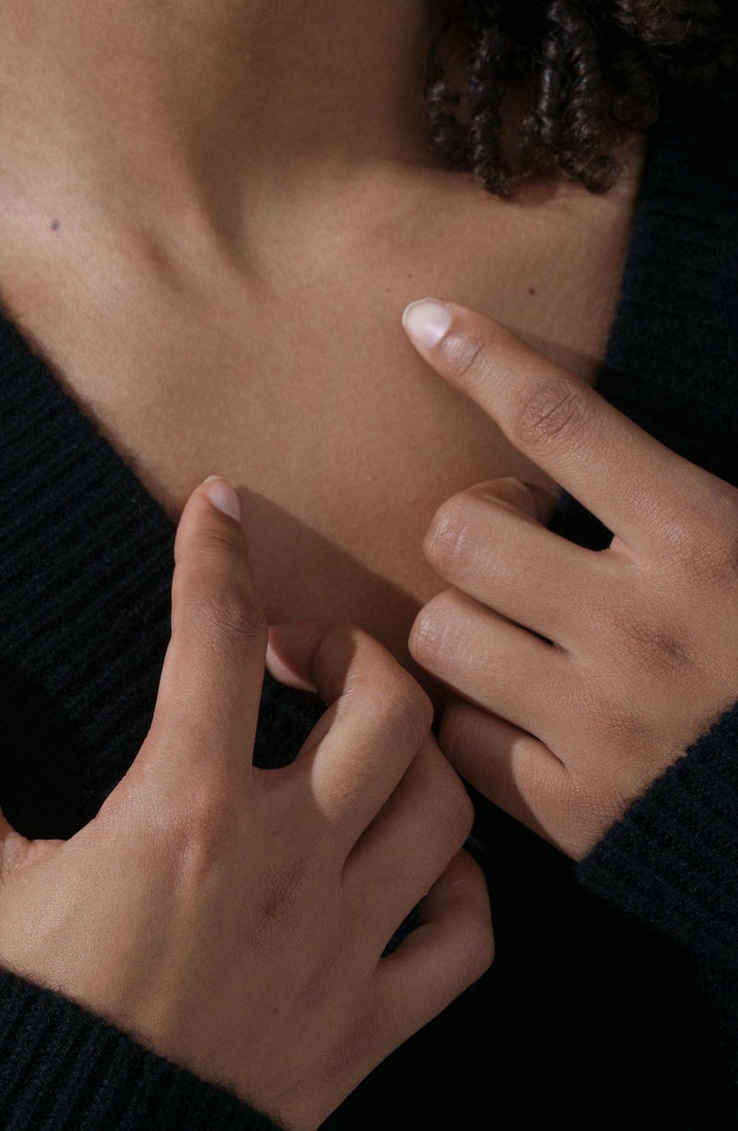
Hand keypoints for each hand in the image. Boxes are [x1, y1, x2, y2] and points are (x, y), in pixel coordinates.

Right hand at [0, 476, 491, 1130]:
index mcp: (181, 815)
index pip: (218, 637)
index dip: (217, 553)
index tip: (216, 510)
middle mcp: (285, 867)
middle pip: (384, 704)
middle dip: (346, 650)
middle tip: (290, 656)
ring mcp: (340, 950)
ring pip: (444, 807)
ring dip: (413, 754)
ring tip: (356, 747)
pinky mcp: (366, 1031)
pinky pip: (465, 940)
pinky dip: (459, 890)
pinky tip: (408, 872)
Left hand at [398, 296, 737, 860]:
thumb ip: (702, 492)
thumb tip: (632, 452)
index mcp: (706, 540)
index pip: (562, 423)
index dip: (483, 360)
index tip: (424, 321)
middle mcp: (638, 626)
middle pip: (460, 533)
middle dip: (476, 524)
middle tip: (522, 539)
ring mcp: (599, 723)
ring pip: (440, 634)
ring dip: (463, 621)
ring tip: (514, 628)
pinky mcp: (572, 808)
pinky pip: (457, 737)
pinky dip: (472, 719)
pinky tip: (515, 710)